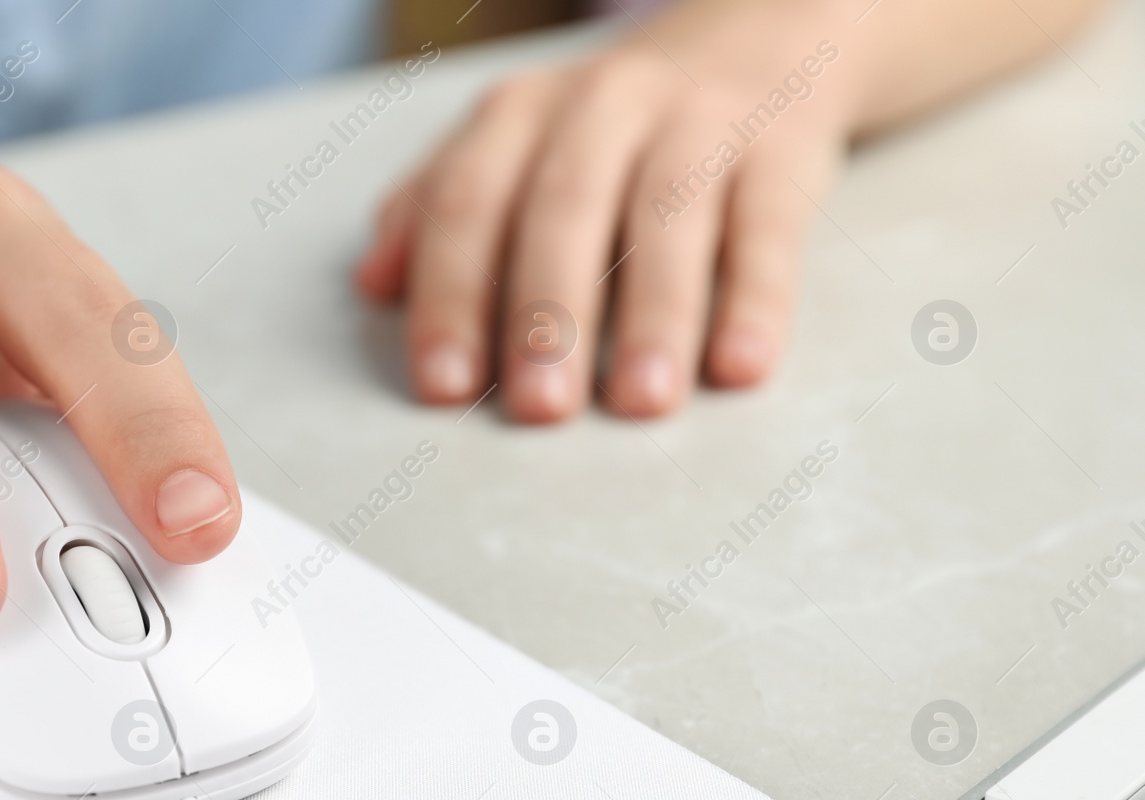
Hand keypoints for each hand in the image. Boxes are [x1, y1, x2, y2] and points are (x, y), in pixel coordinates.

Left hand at [356, 0, 855, 420]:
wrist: (758, 36)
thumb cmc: (611, 127)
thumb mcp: (515, 146)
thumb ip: (438, 207)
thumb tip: (370, 285)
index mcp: (519, 114)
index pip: (468, 203)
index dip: (452, 296)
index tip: (445, 386)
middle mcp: (602, 106)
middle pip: (563, 209)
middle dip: (547, 315)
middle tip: (540, 409)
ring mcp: (697, 121)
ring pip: (669, 214)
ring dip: (654, 314)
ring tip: (642, 402)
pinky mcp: (783, 150)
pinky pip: (769, 226)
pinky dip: (758, 298)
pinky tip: (741, 366)